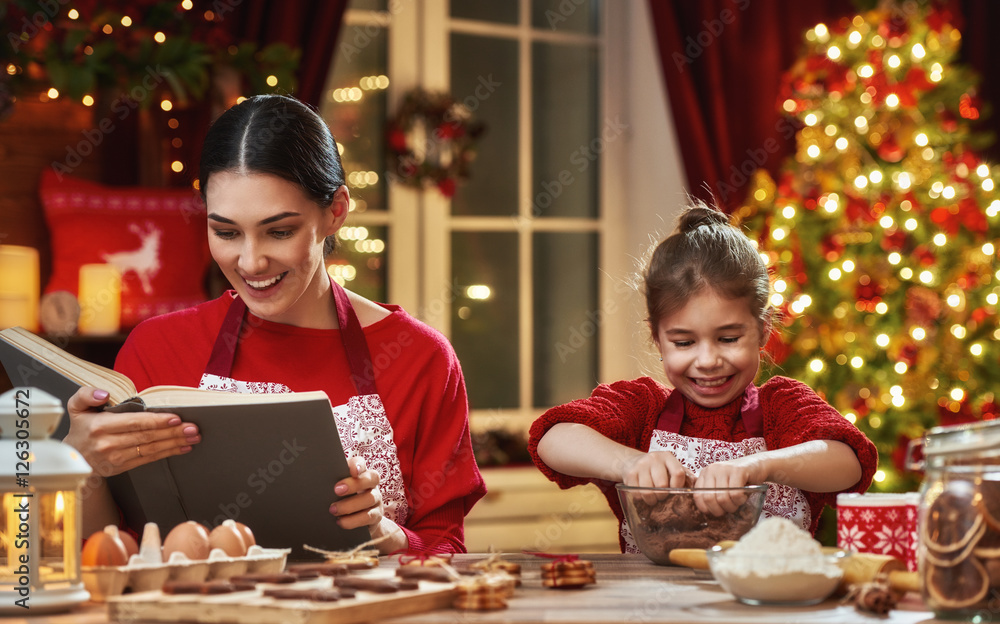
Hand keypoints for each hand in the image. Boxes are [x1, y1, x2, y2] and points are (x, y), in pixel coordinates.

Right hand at [62, 386, 200, 477]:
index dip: (156, 421)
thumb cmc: (81, 428)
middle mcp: (108, 443)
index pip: (134, 423)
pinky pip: (149, 459)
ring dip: (175, 443)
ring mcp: (116, 458)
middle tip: (193, 428)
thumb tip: (104, 394)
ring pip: (151, 449)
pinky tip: (182, 447)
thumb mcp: (76, 407)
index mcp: (99, 427)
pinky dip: (167, 453)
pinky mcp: (122, 467)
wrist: (73, 458)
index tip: (175, 418)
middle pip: (146, 436)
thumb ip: (86, 394)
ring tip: (193, 437)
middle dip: (173, 432)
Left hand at [329, 456, 404, 552]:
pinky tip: (341, 522)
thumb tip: (314, 479)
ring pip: (370, 498)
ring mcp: (376, 500)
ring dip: (350, 505)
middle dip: (354, 484)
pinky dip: (354, 520)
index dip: (358, 465)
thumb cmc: (343, 500)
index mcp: (361, 473)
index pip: (362, 463)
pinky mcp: (377, 515)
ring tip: (333, 510)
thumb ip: (331, 482)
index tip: (352, 470)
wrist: (359, 521)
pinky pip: (369, 517)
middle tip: (336, 490)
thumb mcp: (338, 490)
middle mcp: (372, 485)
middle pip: (372, 478)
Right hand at [620, 450, 693, 491]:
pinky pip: (637, 493)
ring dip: (651, 500)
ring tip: (652, 498)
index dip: (677, 487)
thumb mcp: (669, 466)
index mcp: (668, 457)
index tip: (674, 491)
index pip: (678, 473)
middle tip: (661, 497)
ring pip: (648, 492)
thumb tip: (698, 485)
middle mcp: (654, 458)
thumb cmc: (655, 468)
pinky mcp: (629, 473)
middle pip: (662, 485)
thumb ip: (683, 475)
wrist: (631, 461)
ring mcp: (641, 465)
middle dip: (662, 496)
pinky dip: (640, 498)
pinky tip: (642, 494)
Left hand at [692, 456, 766, 515]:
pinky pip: (735, 494)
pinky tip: (743, 497)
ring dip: (732, 506)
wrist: (758, 466)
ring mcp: (724, 469)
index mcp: (705, 474)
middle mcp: (712, 470)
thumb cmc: (740, 480)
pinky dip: (740, 500)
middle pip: (709, 498)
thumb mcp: (722, 485)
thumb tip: (708, 513)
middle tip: (728, 509)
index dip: (706, 508)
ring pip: (722, 498)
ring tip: (737, 502)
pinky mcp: (738, 471)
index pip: (697, 495)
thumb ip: (713, 494)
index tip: (716, 512)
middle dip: (719, 510)